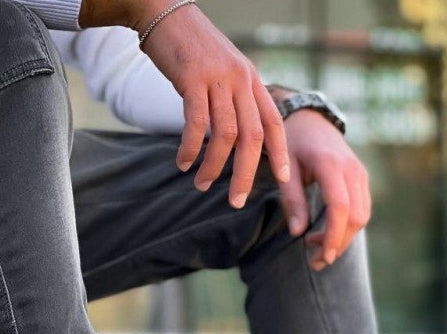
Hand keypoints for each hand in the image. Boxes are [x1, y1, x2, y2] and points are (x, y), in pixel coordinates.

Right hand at [81, 0, 289, 207]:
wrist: (161, 9)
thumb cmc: (191, 47)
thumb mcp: (223, 70)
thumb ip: (234, 98)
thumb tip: (236, 137)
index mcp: (251, 79)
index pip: (274, 122)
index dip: (281, 152)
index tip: (284, 179)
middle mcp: (240, 79)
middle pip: (253, 137)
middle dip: (246, 174)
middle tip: (236, 201)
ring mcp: (218, 77)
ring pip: (225, 135)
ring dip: (214, 167)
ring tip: (201, 185)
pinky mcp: (193, 77)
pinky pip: (196, 122)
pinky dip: (190, 148)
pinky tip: (182, 163)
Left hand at [278, 110, 371, 270]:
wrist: (309, 118)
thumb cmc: (292, 143)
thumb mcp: (285, 169)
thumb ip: (292, 200)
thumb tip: (297, 232)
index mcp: (331, 164)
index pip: (340, 207)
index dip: (334, 235)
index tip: (322, 256)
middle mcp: (351, 169)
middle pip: (356, 217)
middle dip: (338, 244)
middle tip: (315, 261)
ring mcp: (360, 173)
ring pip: (362, 216)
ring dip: (342, 239)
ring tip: (316, 248)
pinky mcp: (362, 179)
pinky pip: (361, 210)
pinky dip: (347, 228)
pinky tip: (326, 234)